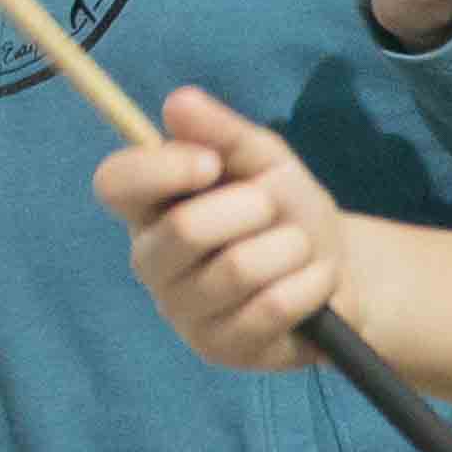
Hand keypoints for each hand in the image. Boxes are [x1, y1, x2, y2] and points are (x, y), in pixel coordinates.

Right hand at [92, 84, 365, 369]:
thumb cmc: (286, 212)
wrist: (337, 275)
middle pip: (184, 229)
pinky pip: (270, 307)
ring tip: (299, 247)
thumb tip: (177, 102)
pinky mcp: (221, 349)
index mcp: (150, 207)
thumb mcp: (264, 161)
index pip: (114, 183)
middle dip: (252, 208)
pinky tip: (313, 282)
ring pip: (236, 269)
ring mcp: (183, 311)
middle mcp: (153, 260)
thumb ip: (223, 132)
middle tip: (274, 209)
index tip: (211, 163)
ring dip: (289, 247)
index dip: (161, 168)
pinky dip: (309, 284)